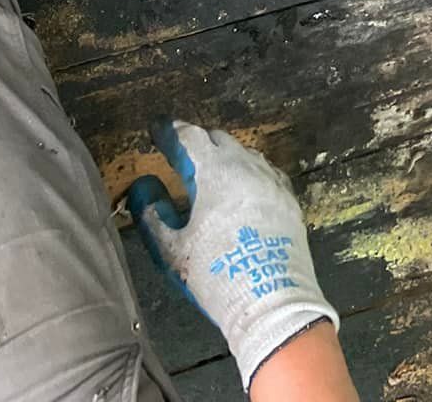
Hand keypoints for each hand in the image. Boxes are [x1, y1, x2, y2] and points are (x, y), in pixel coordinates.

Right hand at [127, 120, 338, 389]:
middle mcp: (247, 166)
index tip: (158, 128)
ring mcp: (272, 181)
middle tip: (181, 154)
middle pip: (219, 140)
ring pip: (245, 154)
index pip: (189, 137)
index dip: (170, 132)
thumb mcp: (173, 250)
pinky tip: (243, 188)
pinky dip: (248, 172)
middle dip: (198, 142)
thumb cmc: (217, 275)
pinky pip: (265, 172)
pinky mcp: (289, 199)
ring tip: (210, 172)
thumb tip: (143, 187)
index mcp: (215, 172)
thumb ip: (153, 214)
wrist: (272, 301)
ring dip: (225, 157)